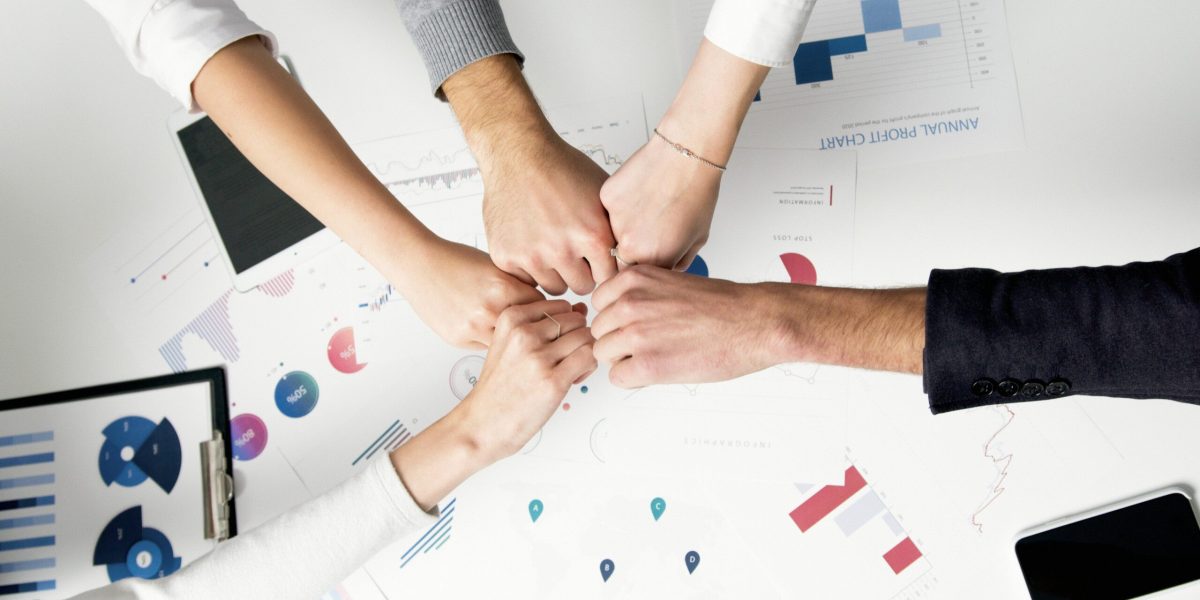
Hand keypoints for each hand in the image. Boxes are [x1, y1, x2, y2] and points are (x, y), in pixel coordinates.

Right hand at [391, 299, 596, 509]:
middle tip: (567, 358)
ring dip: (585, 353)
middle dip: (578, 337)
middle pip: (576, 320)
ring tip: (570, 370)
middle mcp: (523, 334)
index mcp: (510, 318)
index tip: (558, 342)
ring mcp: (538, 357)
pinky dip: (588, 367)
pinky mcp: (553, 380)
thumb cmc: (499, 387)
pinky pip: (589, 357)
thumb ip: (544, 324)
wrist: (482, 424)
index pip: (561, 305)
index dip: (567, 323)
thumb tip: (580, 309)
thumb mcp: (510, 343)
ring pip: (586, 337)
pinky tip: (573, 378)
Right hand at [400, 238, 544, 348]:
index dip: (545, 309)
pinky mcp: (459, 338)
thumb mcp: (496, 265)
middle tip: (533, 324)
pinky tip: (487, 329)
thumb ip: (519, 285)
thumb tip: (541, 303)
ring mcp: (473, 327)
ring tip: (511, 329)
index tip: (547, 311)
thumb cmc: (455, 260)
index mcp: (503, 286)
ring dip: (511, 338)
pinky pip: (487, 347)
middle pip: (528, 328)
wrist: (419, 265)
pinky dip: (491, 340)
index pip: (542, 307)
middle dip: (532, 327)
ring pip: (508, 343)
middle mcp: (489, 309)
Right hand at [442, 54, 617, 295]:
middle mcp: (563, 249)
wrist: (518, 154)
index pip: (609, 278)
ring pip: (554, 287)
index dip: (604, 268)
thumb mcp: (603, 196)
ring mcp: (532, 255)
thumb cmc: (561, 169)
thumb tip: (635, 255)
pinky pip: (526, 280)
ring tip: (552, 246)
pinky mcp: (506, 256)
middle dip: (581, 273)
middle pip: (582, 287)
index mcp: (593, 235)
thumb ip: (616, 230)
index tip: (598, 260)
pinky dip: (529, 267)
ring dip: (555, 272)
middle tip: (574, 253)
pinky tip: (531, 242)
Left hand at [591, 265, 782, 386]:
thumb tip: (619, 313)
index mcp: (634, 279)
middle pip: (599, 331)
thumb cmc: (723, 305)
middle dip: (619, 340)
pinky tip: (658, 370)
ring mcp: (635, 334)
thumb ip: (639, 294)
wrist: (753, 323)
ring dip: (625, 360)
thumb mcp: (670, 282)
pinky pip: (617, 378)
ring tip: (656, 356)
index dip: (616, 318)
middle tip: (649, 344)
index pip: (599, 303)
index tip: (634, 324)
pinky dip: (634, 378)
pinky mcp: (647, 364)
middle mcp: (629, 303)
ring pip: (603, 354)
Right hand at [601, 38, 768, 270]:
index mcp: (653, 260)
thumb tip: (666, 271)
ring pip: (612, 234)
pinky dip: (620, 205)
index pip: (637, 277)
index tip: (651, 254)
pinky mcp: (606, 199)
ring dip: (625, 226)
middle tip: (650, 227)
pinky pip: (608, 210)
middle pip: (621, 258)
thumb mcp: (697, 238)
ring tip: (648, 206)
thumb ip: (677, 262)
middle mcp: (629, 246)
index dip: (645, 266)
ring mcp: (614, 221)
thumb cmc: (697, 192)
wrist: (685, 155)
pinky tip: (639, 192)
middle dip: (633, 249)